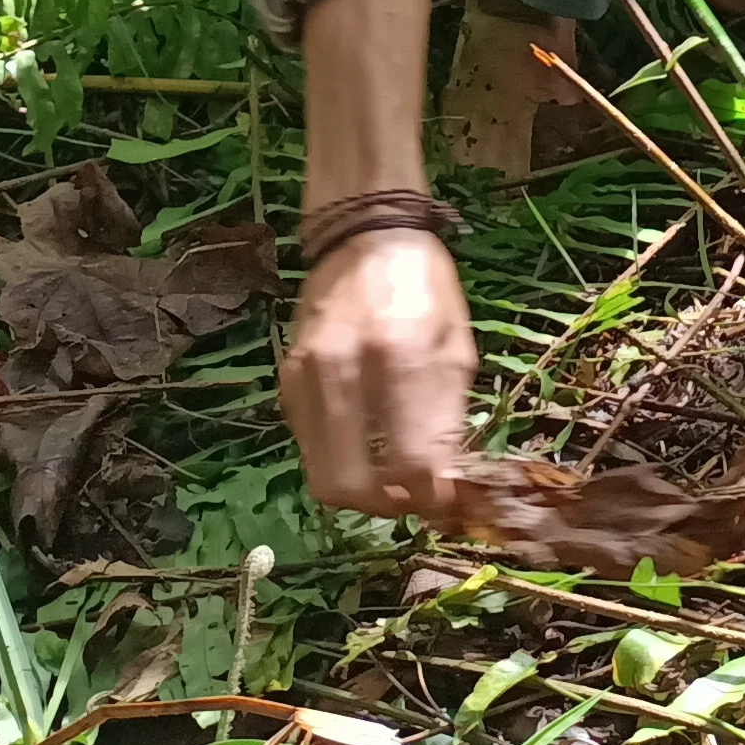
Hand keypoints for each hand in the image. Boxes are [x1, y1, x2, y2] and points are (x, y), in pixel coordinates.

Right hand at [281, 228, 473, 518]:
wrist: (365, 238)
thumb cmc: (426, 288)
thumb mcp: (457, 347)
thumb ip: (449, 419)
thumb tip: (445, 487)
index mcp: (400, 356)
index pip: (411, 462)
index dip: (430, 498)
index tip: (445, 503)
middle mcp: (344, 370)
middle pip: (352, 485)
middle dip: (387, 507)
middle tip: (413, 499)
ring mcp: (306, 378)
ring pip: (323, 475)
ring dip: (361, 492)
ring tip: (392, 480)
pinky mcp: (287, 383)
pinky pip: (309, 448)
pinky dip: (339, 461)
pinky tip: (367, 449)